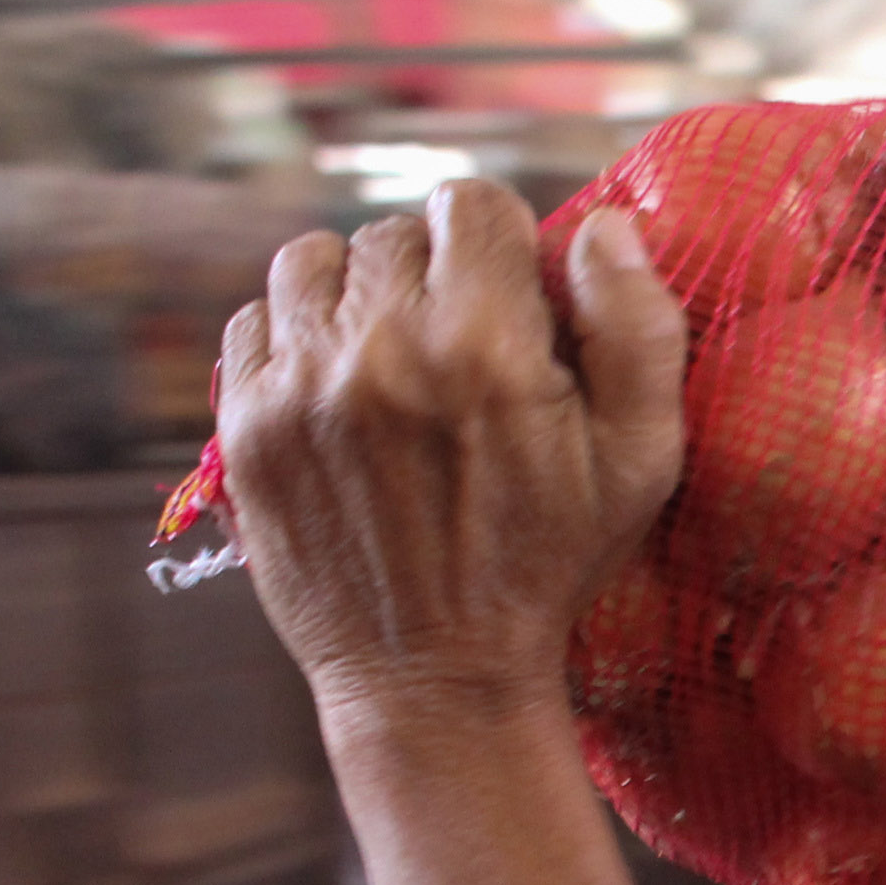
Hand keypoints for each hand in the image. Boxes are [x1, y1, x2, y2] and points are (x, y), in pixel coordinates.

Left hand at [216, 180, 685, 723]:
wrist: (435, 681)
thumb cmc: (548, 567)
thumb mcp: (641, 463)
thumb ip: (639, 330)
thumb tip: (602, 226)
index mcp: (483, 346)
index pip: (470, 203)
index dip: (498, 242)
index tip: (508, 297)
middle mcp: (380, 350)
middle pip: (393, 233)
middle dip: (432, 275)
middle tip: (455, 350)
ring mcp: (300, 386)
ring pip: (312, 260)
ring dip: (354, 292)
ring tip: (387, 356)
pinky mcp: (244, 425)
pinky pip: (254, 321)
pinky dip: (293, 338)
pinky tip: (335, 389)